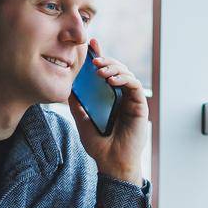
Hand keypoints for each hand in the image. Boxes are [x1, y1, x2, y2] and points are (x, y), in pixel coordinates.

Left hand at [67, 37, 148, 185]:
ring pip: (126, 73)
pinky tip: (110, 80)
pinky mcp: (139, 105)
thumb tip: (68, 86)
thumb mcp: (82, 120)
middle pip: (116, 69)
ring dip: (113, 67)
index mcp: (108, 97)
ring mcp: (131, 100)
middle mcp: (121, 96)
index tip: (91, 44)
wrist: (111, 163)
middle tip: (93, 59)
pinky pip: (133, 85)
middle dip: (105, 59)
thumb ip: (77, 104)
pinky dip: (123, 79)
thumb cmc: (99, 145)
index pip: (105, 72)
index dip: (100, 56)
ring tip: (100, 70)